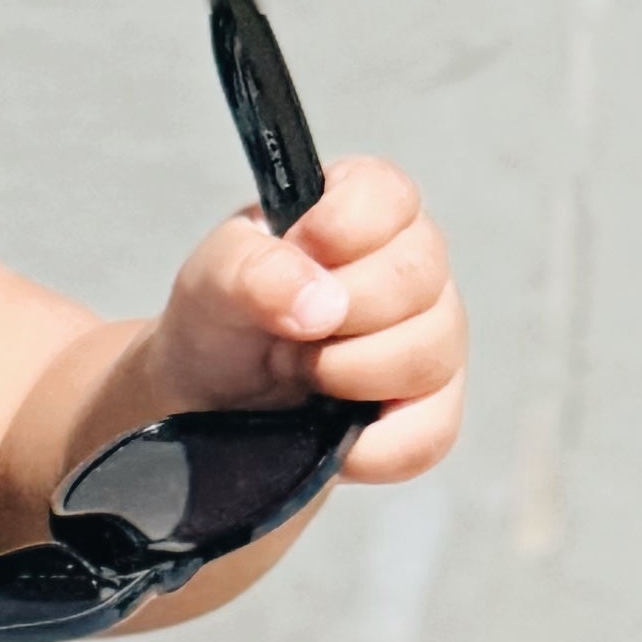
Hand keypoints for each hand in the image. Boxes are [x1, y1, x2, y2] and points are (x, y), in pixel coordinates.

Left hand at [150, 156, 467, 481]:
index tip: (295, 253)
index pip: (390, 194)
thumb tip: (322, 305)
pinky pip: (431, 432)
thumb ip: (252, 269)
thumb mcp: (210, 281)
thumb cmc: (220, 322)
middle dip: (335, 314)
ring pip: (427, 354)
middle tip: (285, 331)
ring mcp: (433, 339)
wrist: (207, 403)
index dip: (338, 230)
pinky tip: (333, 438)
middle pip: (416, 275)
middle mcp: (413, 267)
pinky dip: (373, 447)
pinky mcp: (431, 412)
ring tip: (300, 372)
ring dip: (344, 373)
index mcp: (365, 209)